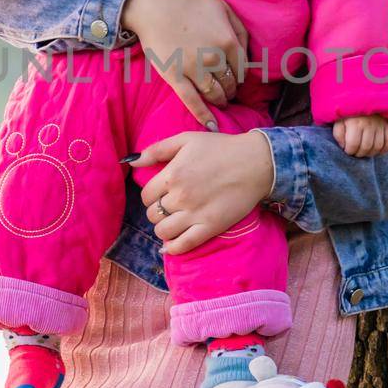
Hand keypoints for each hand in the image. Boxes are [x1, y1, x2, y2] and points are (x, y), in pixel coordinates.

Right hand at [122, 0, 249, 129]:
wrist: (154, 4)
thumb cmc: (189, 2)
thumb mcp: (223, 7)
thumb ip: (239, 30)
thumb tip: (247, 53)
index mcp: (229, 42)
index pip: (242, 69)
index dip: (240, 76)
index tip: (235, 78)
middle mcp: (214, 59)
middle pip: (229, 84)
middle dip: (230, 90)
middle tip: (227, 92)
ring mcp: (194, 70)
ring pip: (214, 94)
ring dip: (220, 101)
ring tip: (220, 102)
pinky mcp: (175, 76)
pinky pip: (191, 101)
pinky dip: (203, 115)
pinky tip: (211, 125)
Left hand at [128, 130, 274, 255]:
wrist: (255, 163)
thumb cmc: (221, 147)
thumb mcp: (186, 139)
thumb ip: (157, 150)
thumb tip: (132, 162)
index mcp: (172, 175)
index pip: (145, 195)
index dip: (150, 195)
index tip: (160, 194)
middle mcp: (180, 196)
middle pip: (152, 214)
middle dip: (157, 211)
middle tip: (169, 207)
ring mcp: (194, 214)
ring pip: (163, 231)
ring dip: (164, 228)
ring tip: (173, 222)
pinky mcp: (210, 227)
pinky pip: (183, 245)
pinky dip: (173, 248)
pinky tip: (172, 244)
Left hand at [332, 114, 387, 157]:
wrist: (364, 100)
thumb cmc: (348, 114)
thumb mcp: (339, 121)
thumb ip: (338, 134)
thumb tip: (343, 146)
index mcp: (355, 123)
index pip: (353, 144)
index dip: (349, 151)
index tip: (346, 149)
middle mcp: (369, 124)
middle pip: (366, 147)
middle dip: (359, 153)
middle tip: (355, 152)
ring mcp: (380, 126)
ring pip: (378, 146)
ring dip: (370, 153)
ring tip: (364, 151)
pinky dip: (384, 149)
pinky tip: (376, 150)